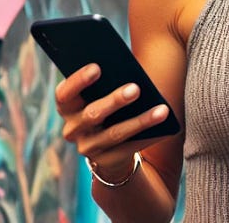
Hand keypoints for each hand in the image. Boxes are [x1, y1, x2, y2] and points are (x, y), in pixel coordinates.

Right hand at [55, 64, 170, 172]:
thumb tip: (128, 72)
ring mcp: (87, 147)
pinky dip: (148, 136)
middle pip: (92, 115)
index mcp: (66, 107)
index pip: (64, 94)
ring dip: (140, 121)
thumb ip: (105, 84)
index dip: (78, 81)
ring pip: (114, 134)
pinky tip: (164, 126)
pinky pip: (129, 148)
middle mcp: (72, 129)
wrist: (108, 147)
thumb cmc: (107, 107)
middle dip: (115, 101)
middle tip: (136, 88)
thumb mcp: (100, 95)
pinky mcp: (105, 161)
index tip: (97, 67)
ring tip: (161, 110)